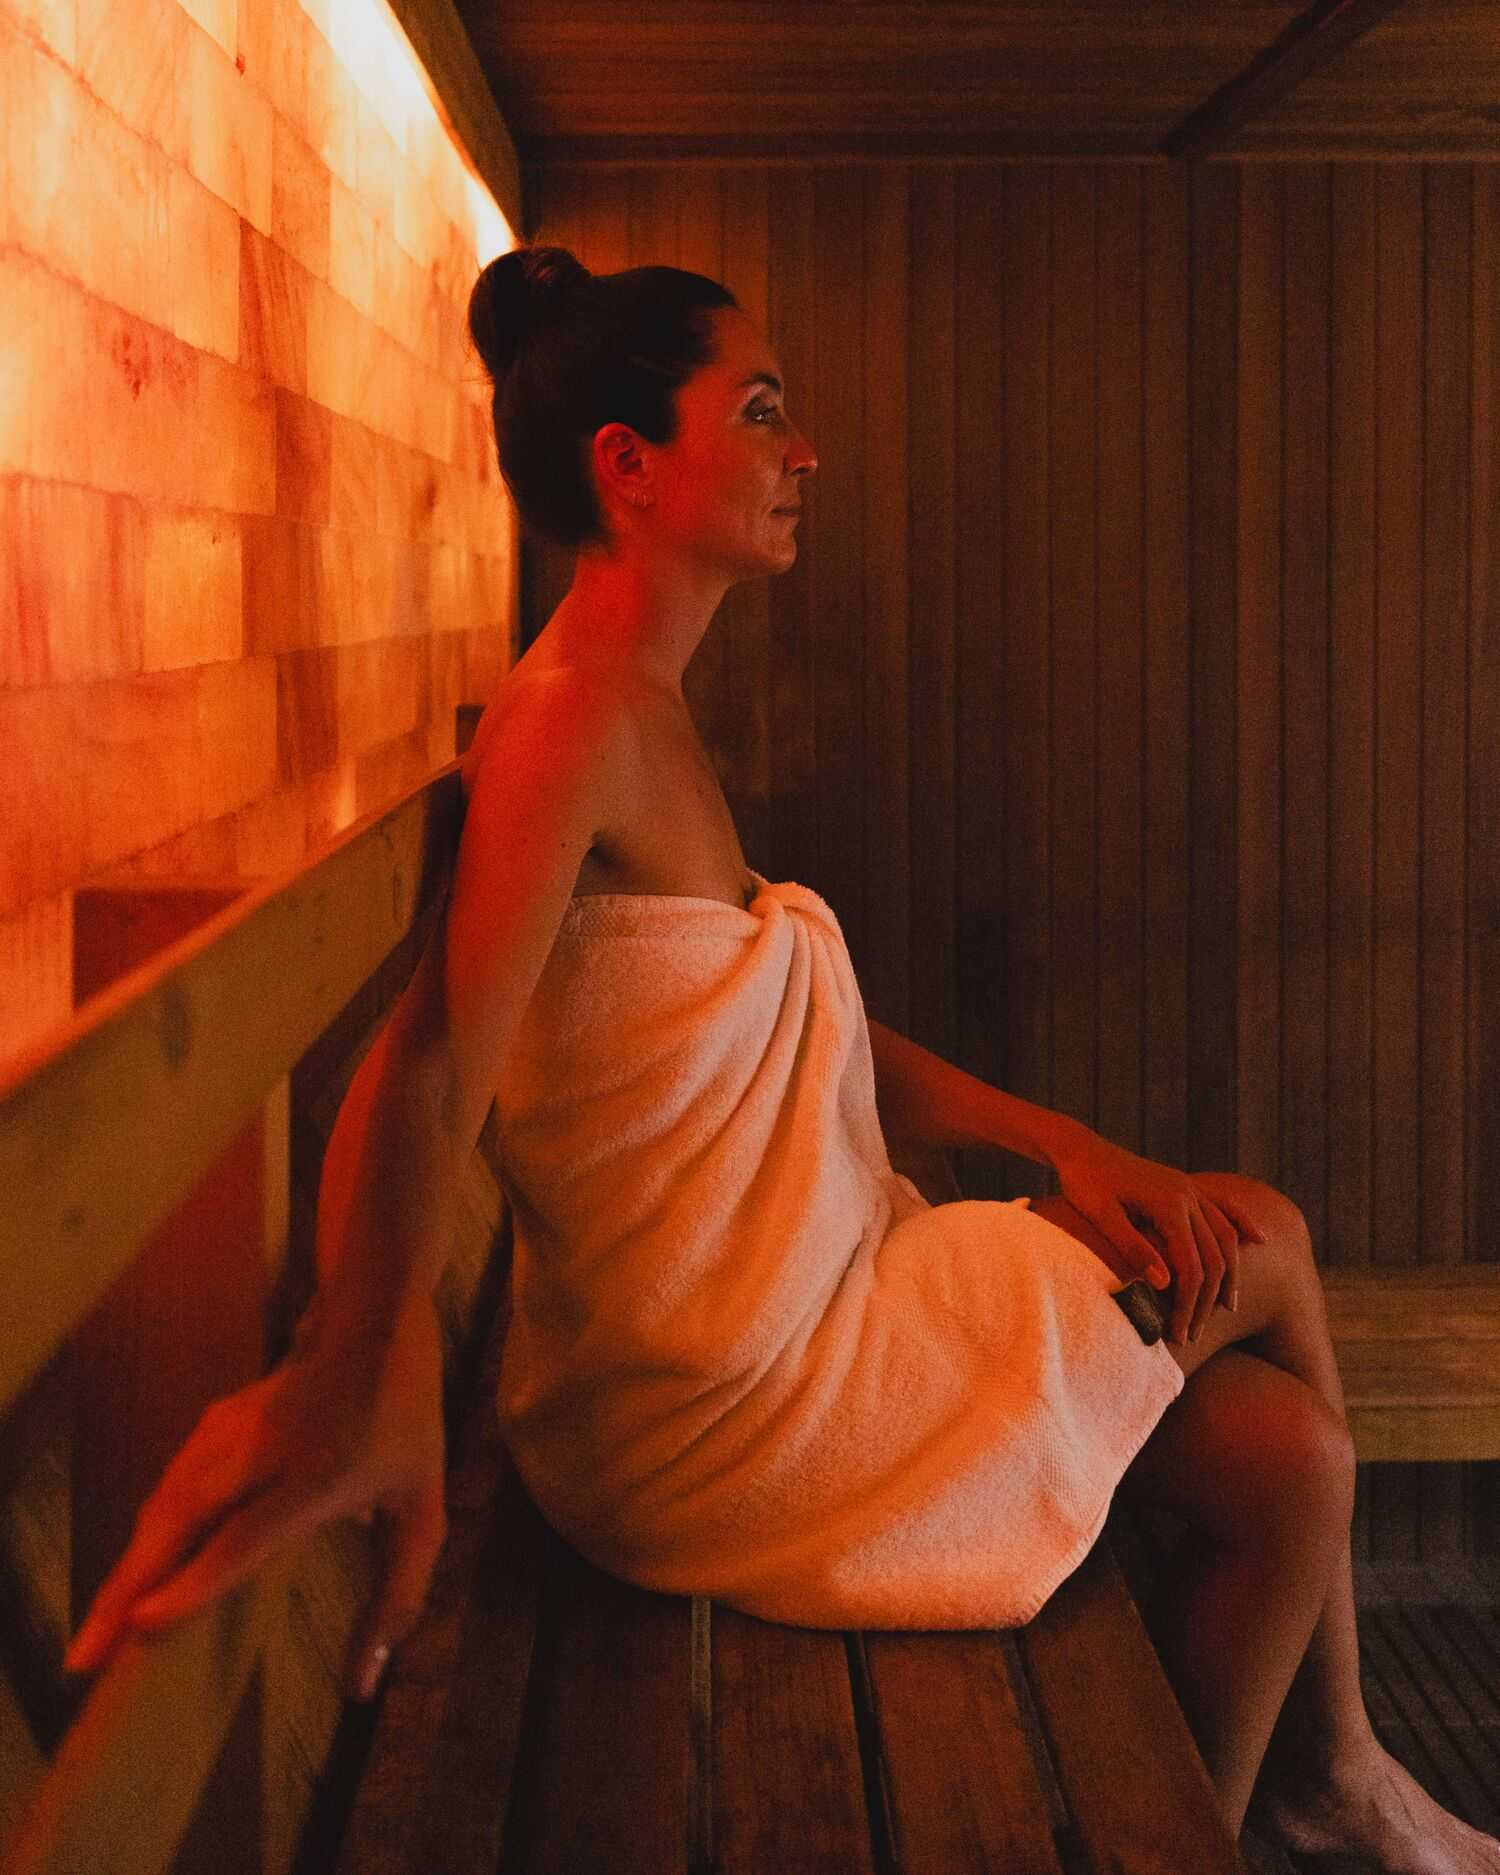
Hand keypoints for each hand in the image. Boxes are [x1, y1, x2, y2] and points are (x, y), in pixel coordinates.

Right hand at [62, 1294, 447, 1702]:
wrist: (371, 1318)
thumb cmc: (402, 1422)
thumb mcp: (423, 1507)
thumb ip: (399, 1594)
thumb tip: (363, 1685)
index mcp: (320, 1473)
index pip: (248, 1534)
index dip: (196, 1580)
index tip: (146, 1621)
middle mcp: (263, 1451)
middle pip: (181, 1521)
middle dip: (128, 1591)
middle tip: (86, 1661)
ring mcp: (228, 1432)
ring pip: (163, 1507)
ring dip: (125, 1573)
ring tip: (96, 1640)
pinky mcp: (208, 1427)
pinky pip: (167, 1493)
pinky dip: (143, 1543)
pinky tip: (128, 1586)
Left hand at [1051, 1133, 1265, 1346]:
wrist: (1079, 1148)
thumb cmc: (1083, 1183)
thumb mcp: (1101, 1216)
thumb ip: (1133, 1247)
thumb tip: (1167, 1283)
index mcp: (1168, 1203)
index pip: (1191, 1266)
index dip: (1187, 1304)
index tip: (1177, 1334)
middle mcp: (1187, 1194)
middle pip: (1213, 1257)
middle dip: (1206, 1300)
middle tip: (1192, 1334)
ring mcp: (1189, 1188)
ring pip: (1225, 1236)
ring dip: (1229, 1274)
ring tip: (1226, 1309)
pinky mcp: (1186, 1186)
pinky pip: (1223, 1208)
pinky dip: (1242, 1225)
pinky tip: (1260, 1240)